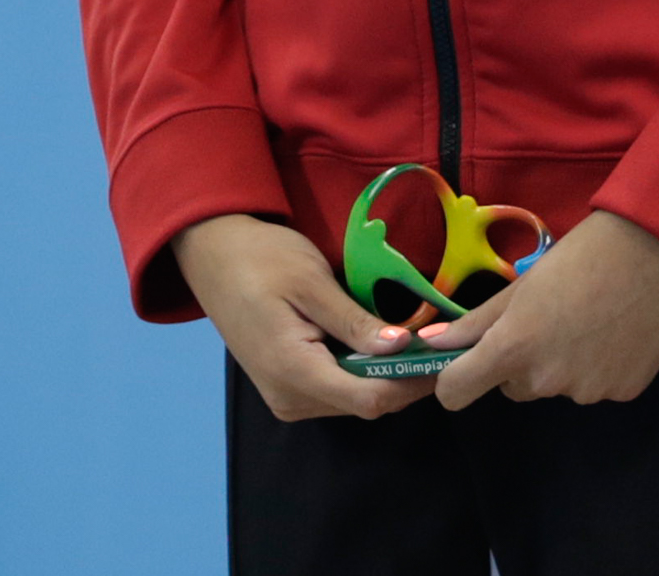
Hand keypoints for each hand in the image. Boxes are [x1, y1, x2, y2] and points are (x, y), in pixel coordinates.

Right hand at [173, 214, 430, 422]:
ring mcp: (286, 398)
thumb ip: (354, 322)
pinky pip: (339, 390)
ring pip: (356, 400)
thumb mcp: (311, 281)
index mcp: (292, 371)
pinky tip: (384, 345)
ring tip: (419, 340)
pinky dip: (366, 372)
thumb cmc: (261, 258)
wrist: (213, 255)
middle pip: (366, 403)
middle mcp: (289, 398)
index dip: (411, 381)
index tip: (444, 353)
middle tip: (441, 341)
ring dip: (388, 376)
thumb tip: (401, 348)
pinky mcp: (288, 388)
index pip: (369, 399)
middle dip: (406, 378)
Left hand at [419, 209, 658, 408]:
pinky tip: (617, 332)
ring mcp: (588, 392)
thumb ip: (476, 321)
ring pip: (556, 385)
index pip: (457, 393)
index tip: (465, 365)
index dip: (455, 380)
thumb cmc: (583, 254)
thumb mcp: (523, 283)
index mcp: (514, 348)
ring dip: (563, 364)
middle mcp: (547, 380)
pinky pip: (595, 387)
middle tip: (550, 318)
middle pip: (514, 386)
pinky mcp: (625, 393)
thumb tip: (431, 342)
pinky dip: (600, 367)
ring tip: (591, 319)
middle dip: (521, 361)